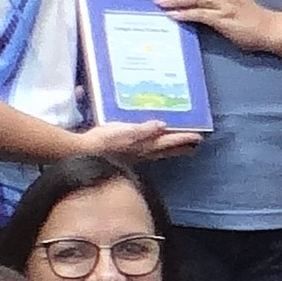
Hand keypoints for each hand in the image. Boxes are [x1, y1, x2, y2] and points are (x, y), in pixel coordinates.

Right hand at [73, 120, 202, 162]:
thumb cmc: (103, 141)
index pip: (169, 142)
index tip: (199, 138)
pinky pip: (145, 151)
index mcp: (144, 145)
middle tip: (195, 144)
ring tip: (180, 147)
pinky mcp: (124, 154)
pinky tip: (150, 145)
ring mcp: (133, 155)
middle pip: (166, 149)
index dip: (183, 139)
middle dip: (181, 146)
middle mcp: (142, 152)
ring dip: (170, 148)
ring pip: (157, 151)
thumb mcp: (124, 132)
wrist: (83, 153)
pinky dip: (153, 148)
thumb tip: (163, 125)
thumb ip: (143, 130)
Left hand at [156, 0, 273, 51]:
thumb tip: (186, 3)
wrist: (270, 29)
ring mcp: (224, 2)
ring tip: (158, 3)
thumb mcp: (229, 2)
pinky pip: (200, 13)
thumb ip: (210, 0)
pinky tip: (172, 15)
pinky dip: (185, 13)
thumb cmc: (248, 18)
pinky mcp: (224, 16)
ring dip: (174, 1)